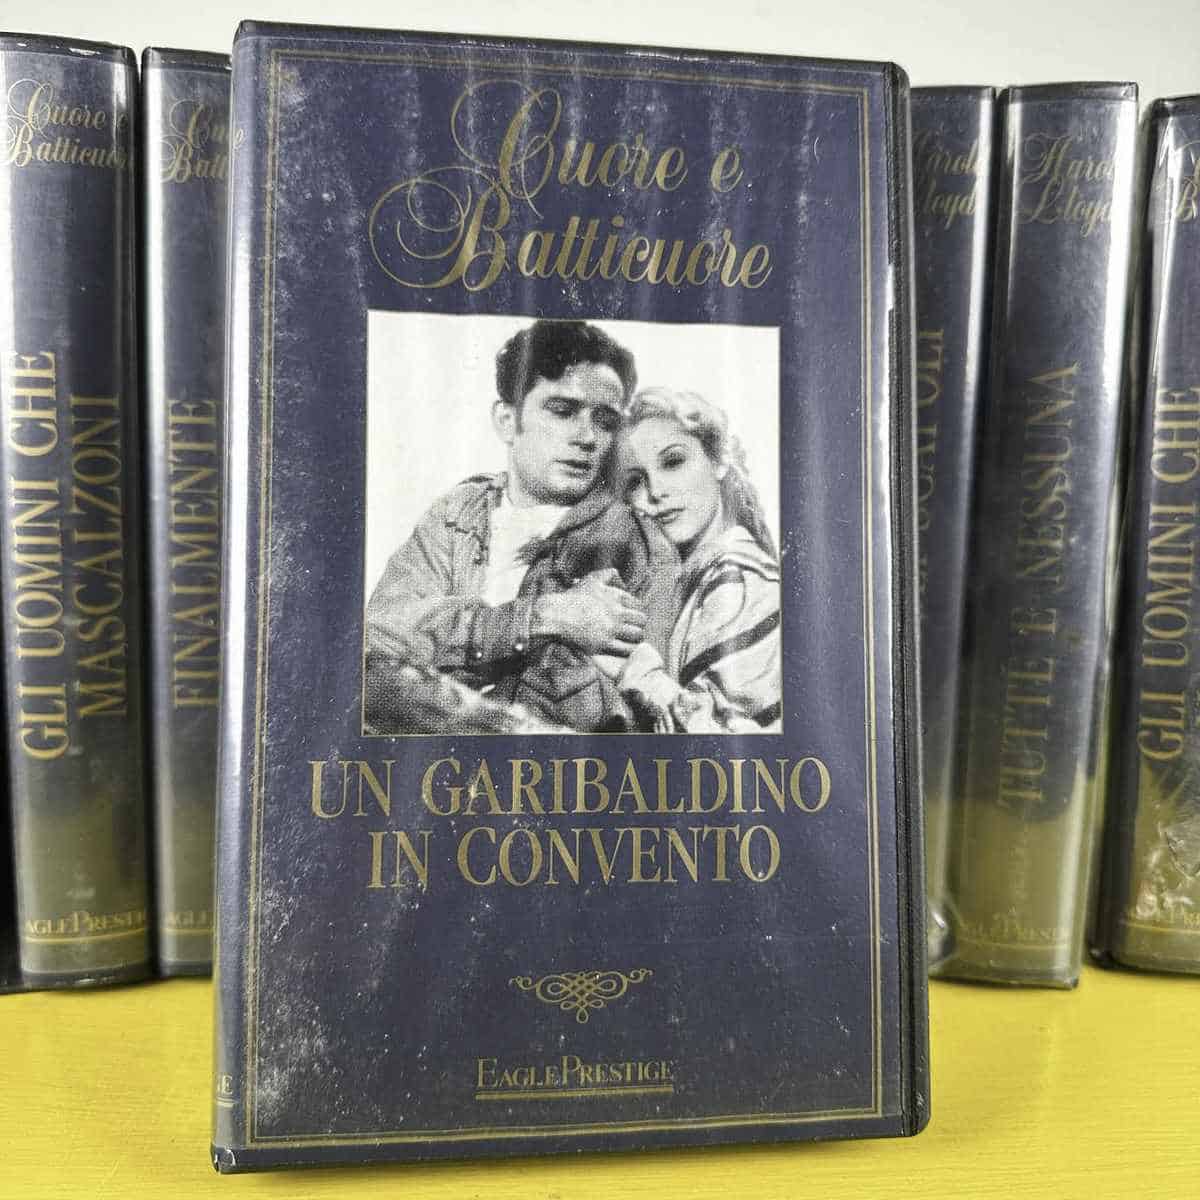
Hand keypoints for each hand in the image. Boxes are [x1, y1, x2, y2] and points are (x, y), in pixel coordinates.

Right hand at [533, 569, 647, 655]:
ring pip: (637, 636)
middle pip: (641, 621)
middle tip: (632, 629)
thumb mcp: (592, 579)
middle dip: (638, 625)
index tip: (631, 617)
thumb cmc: (573, 597)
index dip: (636, 612)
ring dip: (635, 638)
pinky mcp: (603, 644)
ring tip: (629, 639)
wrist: (555, 615)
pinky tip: (622, 647)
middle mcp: (615, 612)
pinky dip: (627, 649)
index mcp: (615, 596)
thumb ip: (609, 575)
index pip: (639, 605)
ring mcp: (610, 629)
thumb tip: (621, 578)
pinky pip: (626, 649)